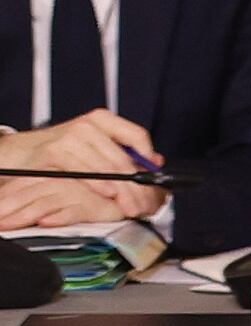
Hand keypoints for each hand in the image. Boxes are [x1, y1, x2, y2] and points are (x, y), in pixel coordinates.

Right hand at [0, 108, 160, 226]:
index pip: (137, 135)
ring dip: (123, 191)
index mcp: (101, 119)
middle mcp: (88, 125)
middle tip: (146, 203)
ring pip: (108, 167)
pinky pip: (85, 171)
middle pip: (124, 158)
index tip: (156, 177)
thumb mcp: (92, 145)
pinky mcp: (55, 151)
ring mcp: (71, 137)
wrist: (19, 152)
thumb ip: (121, 151)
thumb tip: (157, 161)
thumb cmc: (58, 150)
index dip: (149, 158)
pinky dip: (100, 184)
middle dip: (138, 185)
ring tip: (131, 206)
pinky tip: (109, 194)